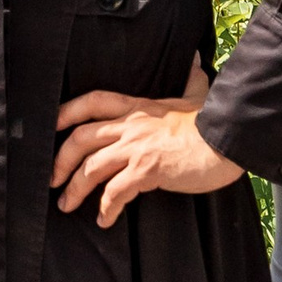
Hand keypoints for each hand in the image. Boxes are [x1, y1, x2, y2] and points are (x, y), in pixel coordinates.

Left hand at [51, 59, 243, 230]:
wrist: (230, 137)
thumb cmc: (215, 120)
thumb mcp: (198, 94)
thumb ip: (191, 80)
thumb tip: (196, 61)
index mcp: (137, 107)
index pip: (92, 102)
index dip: (66, 111)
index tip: (51, 126)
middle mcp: (131, 125)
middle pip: (80, 138)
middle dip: (60, 160)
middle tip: (52, 180)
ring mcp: (137, 147)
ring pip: (91, 168)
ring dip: (75, 189)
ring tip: (67, 205)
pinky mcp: (148, 170)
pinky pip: (116, 192)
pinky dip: (106, 208)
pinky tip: (105, 220)